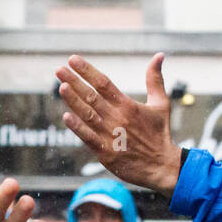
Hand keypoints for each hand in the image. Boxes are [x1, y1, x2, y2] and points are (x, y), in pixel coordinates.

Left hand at [55, 54, 181, 195]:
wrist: (162, 167)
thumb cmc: (160, 134)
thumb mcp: (161, 104)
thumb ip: (155, 79)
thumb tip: (159, 55)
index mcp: (128, 105)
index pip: (104, 83)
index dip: (87, 71)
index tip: (73, 59)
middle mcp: (117, 118)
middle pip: (91, 96)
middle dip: (74, 82)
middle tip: (59, 70)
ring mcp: (110, 135)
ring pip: (87, 115)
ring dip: (73, 101)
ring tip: (61, 87)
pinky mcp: (106, 153)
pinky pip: (88, 138)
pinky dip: (77, 128)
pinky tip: (66, 117)